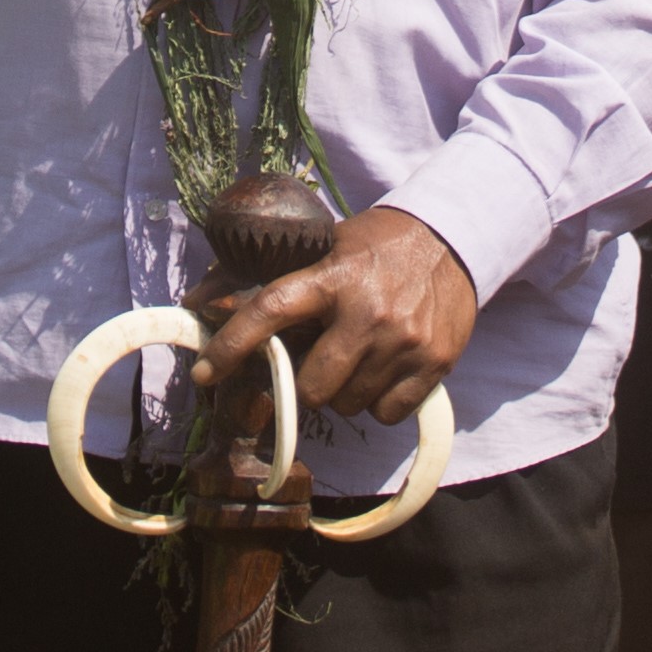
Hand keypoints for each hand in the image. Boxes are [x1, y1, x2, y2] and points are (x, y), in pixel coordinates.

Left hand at [197, 205, 477, 426]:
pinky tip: (383, 369)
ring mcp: (403, 341)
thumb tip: (197, 303)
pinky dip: (378, 401)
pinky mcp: (434, 363)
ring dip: (342, 392)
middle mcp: (368, 311)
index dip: (231, 346)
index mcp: (333, 276)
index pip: (270, 311)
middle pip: (312, 386)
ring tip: (356, 359)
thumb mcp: (322, 246)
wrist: (453, 237)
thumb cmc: (375, 245)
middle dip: (306, 382)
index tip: (204, 373)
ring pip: (348, 405)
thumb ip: (263, 276)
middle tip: (319, 360)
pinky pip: (386, 414)